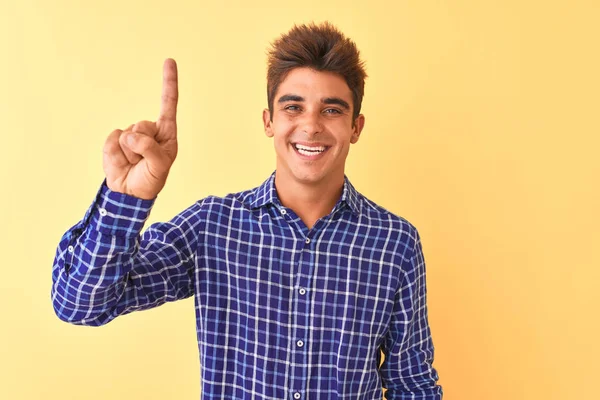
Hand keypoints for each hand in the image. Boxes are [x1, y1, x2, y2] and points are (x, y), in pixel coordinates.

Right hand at [102, 58, 178, 199]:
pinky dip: (116, 156)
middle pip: (143, 125)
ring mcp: (131, 134)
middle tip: (143, 161)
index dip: (168, 82)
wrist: (129, 193)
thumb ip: (150, 149)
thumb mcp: (159, 166)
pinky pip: (113, 141)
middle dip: (142, 146)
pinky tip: (121, 162)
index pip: (168, 103)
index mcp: (166, 132)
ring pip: (127, 135)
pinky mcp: (114, 140)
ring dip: (130, 154)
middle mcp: (149, 130)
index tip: (169, 60)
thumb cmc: (150, 179)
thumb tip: (130, 135)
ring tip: (134, 164)